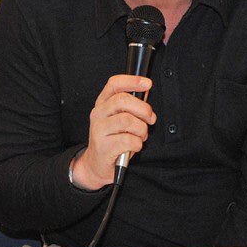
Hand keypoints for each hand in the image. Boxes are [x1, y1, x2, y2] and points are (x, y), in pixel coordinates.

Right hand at [71, 75, 155, 189]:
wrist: (96, 165)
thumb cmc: (112, 140)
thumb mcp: (119, 119)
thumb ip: (130, 106)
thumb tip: (146, 92)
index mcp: (102, 103)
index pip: (114, 84)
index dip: (132, 81)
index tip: (148, 83)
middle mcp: (98, 114)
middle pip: (122, 100)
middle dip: (143, 109)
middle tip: (150, 118)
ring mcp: (98, 130)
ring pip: (127, 120)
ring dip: (141, 129)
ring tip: (141, 135)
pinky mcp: (103, 147)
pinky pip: (128, 140)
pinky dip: (138, 143)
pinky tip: (135, 146)